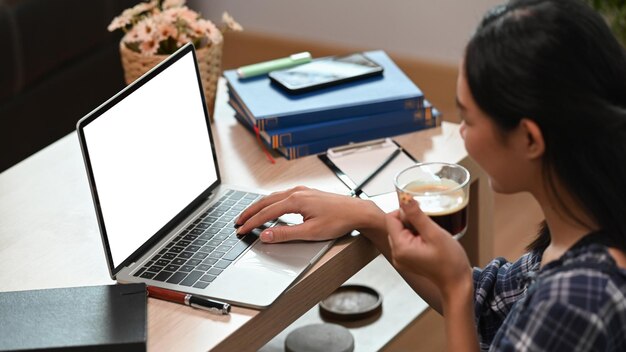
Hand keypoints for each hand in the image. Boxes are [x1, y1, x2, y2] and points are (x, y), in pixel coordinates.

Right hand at [236, 186, 379, 242]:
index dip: (252, 223)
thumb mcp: (310, 232)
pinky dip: (270, 203)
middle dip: (250, 212)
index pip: (266, 213)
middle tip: (238, 222)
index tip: (241, 230)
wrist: (357, 212)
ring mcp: (302, 191)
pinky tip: (269, 208)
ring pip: (273, 197)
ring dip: (259, 207)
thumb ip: (286, 234)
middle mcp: (296, 192)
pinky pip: (282, 196)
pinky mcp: (307, 193)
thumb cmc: (338, 221)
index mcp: (295, 200)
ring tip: (249, 216)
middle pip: (266, 202)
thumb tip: (266, 235)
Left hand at [386, 198, 470, 296]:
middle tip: (427, 229)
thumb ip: (416, 215)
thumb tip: (404, 198)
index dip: (405, 213)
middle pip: (394, 225)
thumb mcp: (434, 233)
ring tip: (429, 237)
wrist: (456, 282)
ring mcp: (400, 258)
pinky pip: (405, 241)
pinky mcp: (406, 260)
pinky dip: (415, 237)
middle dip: (410, 221)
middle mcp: (396, 254)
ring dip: (413, 229)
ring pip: (400, 232)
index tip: (421, 217)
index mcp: (400, 247)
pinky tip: (427, 243)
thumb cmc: (449, 261)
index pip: (390, 218)